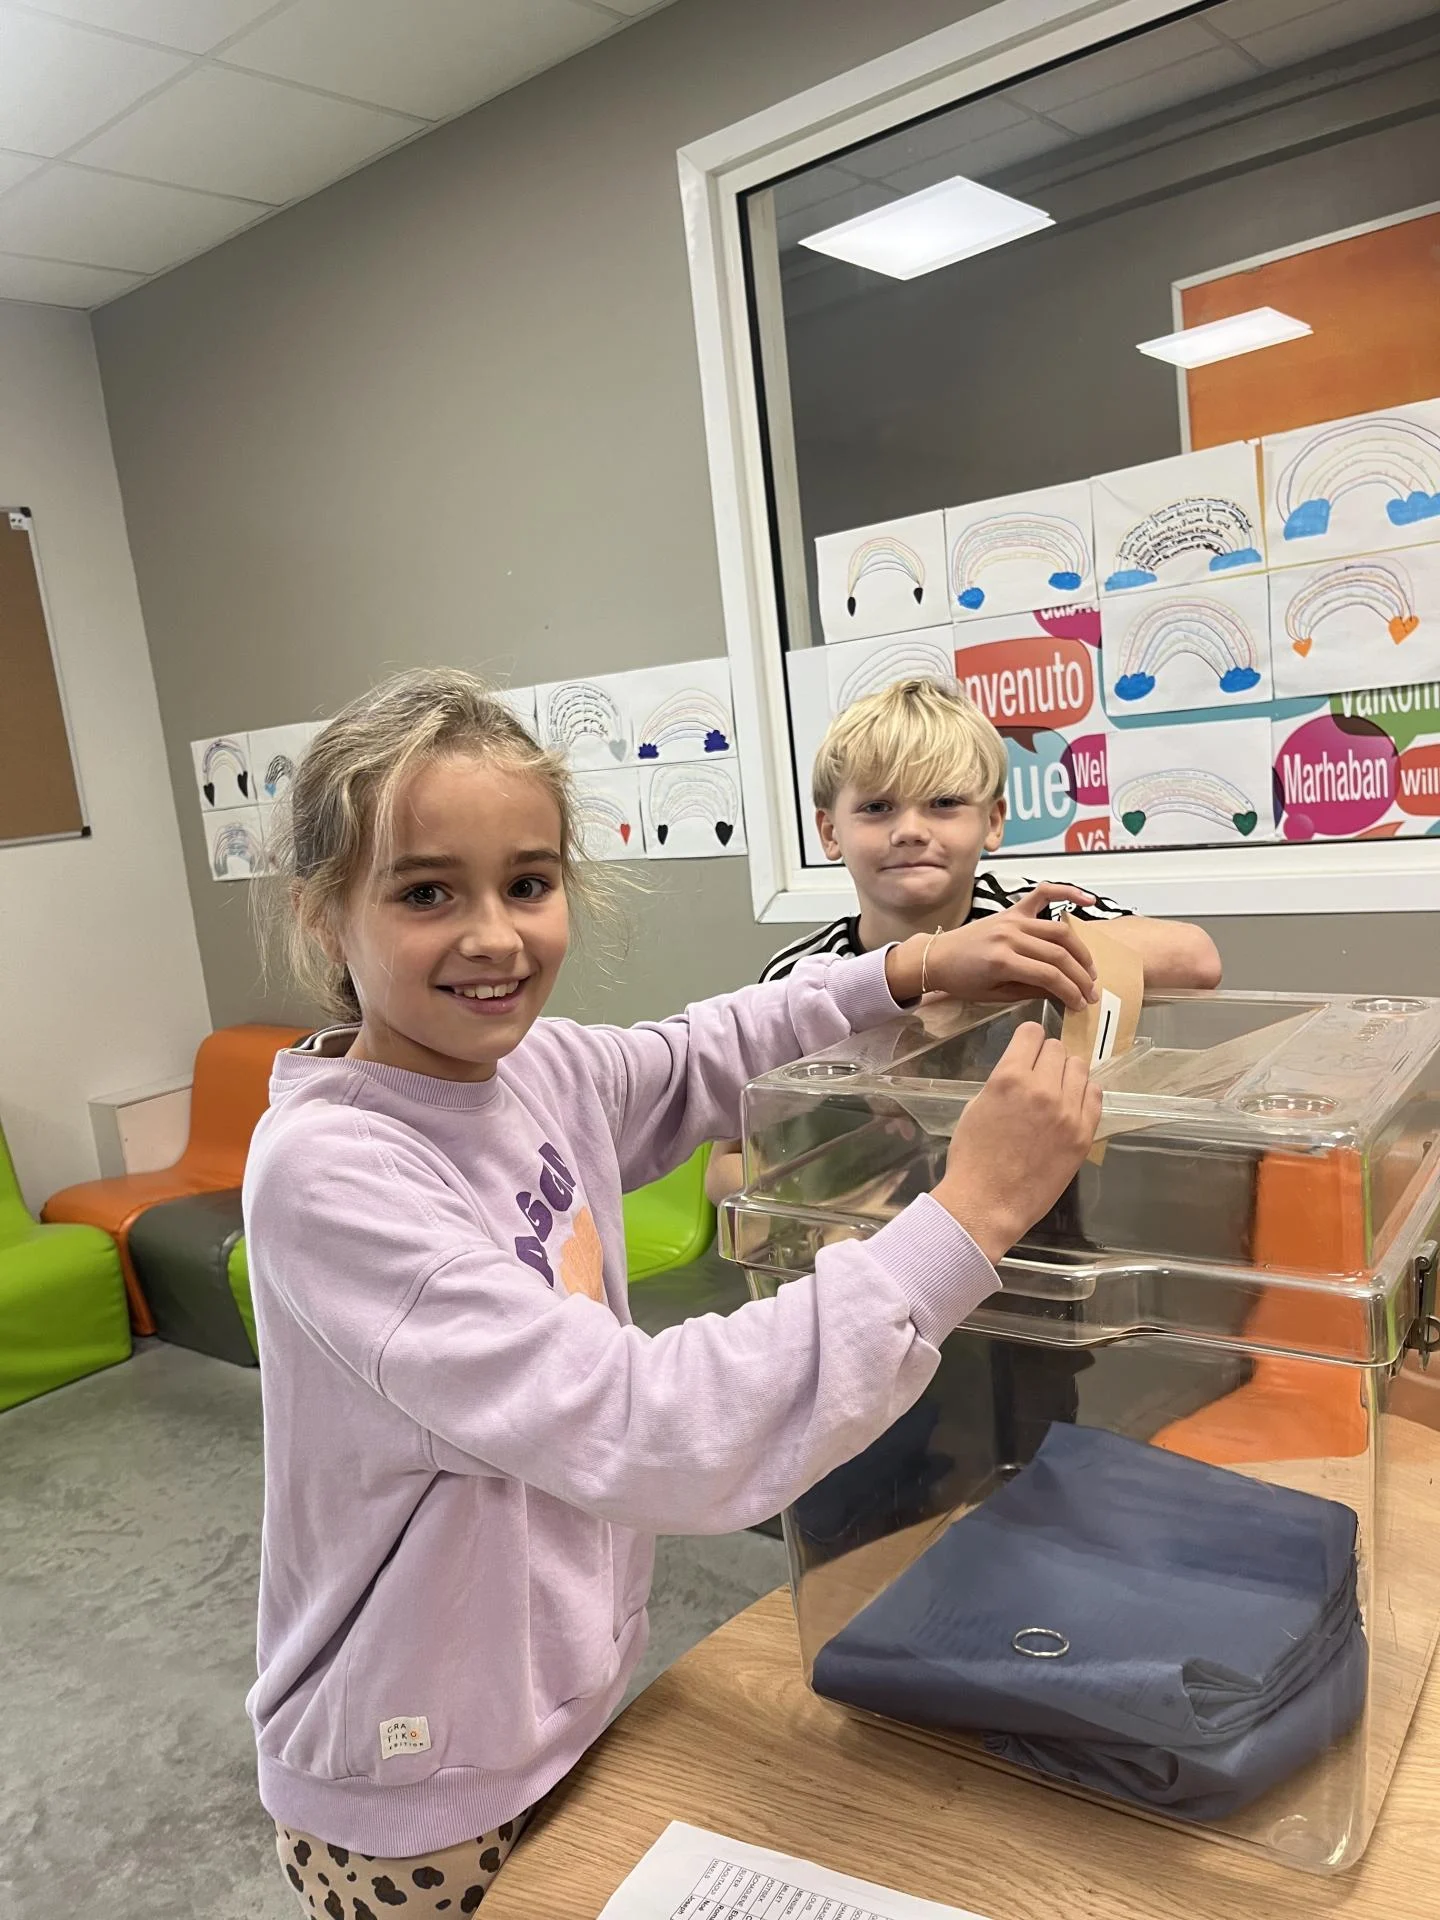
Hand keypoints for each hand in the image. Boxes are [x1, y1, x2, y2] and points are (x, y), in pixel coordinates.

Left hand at [885, 885, 1099, 1011]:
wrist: (937, 957)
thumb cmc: (962, 981)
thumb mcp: (995, 995)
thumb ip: (1031, 991)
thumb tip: (1064, 993)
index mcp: (1002, 961)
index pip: (1049, 976)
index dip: (1070, 992)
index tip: (1081, 1004)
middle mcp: (1010, 936)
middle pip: (1058, 954)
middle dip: (1080, 976)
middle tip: (1091, 992)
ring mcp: (1012, 919)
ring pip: (1059, 931)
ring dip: (1080, 950)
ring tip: (1090, 969)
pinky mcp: (1012, 910)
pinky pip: (1043, 894)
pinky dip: (1066, 892)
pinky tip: (1088, 900)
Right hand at [932, 1022, 1100, 1264]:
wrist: (988, 1203)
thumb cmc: (972, 1157)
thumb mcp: (976, 1106)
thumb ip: (1002, 1082)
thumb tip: (1023, 1070)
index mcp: (1009, 1078)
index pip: (1032, 1033)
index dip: (1028, 1039)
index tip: (1027, 1048)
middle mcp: (1042, 1089)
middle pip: (1057, 1049)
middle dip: (1046, 1057)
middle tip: (1039, 1075)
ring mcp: (1067, 1112)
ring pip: (1080, 1067)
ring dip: (1067, 1073)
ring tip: (1057, 1090)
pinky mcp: (1083, 1134)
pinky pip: (1095, 1096)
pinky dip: (1084, 1093)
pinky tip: (1072, 1104)